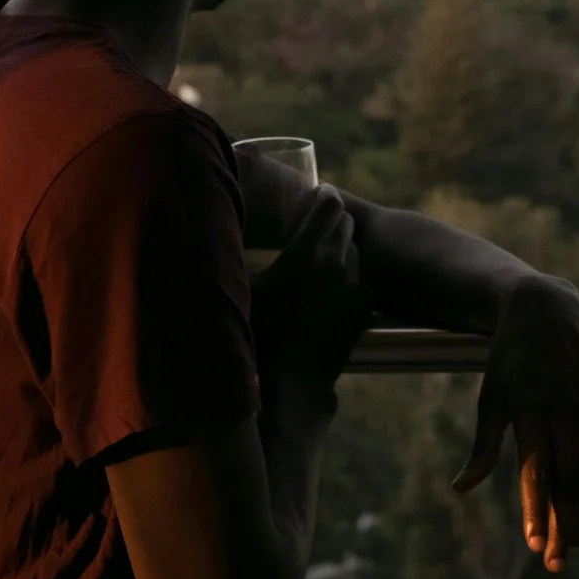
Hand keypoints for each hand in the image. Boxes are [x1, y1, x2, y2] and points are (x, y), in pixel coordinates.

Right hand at [252, 188, 368, 402]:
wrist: (292, 383)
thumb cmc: (258, 336)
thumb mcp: (242, 291)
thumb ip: (236, 257)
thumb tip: (214, 232)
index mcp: (307, 253)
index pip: (331, 202)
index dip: (323, 195)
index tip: (313, 197)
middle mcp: (337, 264)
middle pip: (346, 223)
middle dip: (331, 221)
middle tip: (311, 228)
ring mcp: (356, 287)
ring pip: (356, 250)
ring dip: (341, 249)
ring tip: (318, 262)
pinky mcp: (365, 308)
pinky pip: (362, 277)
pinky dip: (350, 276)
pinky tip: (327, 291)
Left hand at [452, 275, 578, 572]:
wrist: (548, 309)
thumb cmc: (510, 357)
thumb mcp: (489, 396)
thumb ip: (482, 445)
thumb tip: (462, 487)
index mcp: (531, 409)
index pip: (536, 469)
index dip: (534, 508)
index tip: (532, 544)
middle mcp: (565, 412)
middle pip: (568, 480)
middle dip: (562, 525)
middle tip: (554, 563)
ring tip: (573, 546)